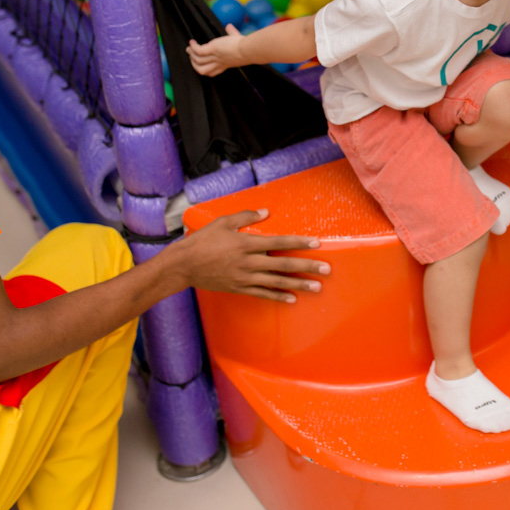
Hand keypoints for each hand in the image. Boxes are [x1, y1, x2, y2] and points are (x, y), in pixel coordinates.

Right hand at [174, 208, 327, 302]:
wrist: (182, 266)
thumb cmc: (202, 241)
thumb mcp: (223, 223)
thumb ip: (245, 217)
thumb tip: (265, 211)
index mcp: (246, 243)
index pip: (279, 242)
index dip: (299, 242)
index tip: (316, 243)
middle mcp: (249, 262)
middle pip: (283, 264)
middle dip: (307, 267)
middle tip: (326, 270)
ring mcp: (245, 277)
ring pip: (277, 281)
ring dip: (298, 284)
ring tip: (317, 287)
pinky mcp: (239, 288)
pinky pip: (262, 293)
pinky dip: (278, 296)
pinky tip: (292, 298)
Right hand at [187, 24, 246, 76]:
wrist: (248, 50)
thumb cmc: (247, 47)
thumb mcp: (238, 41)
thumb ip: (233, 33)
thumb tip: (229, 26)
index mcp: (225, 64)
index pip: (212, 72)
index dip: (204, 68)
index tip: (200, 63)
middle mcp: (218, 63)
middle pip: (201, 70)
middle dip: (194, 64)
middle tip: (191, 56)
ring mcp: (215, 57)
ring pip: (198, 61)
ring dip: (191, 55)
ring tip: (189, 48)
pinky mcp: (213, 49)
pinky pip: (198, 51)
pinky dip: (193, 47)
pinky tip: (192, 42)